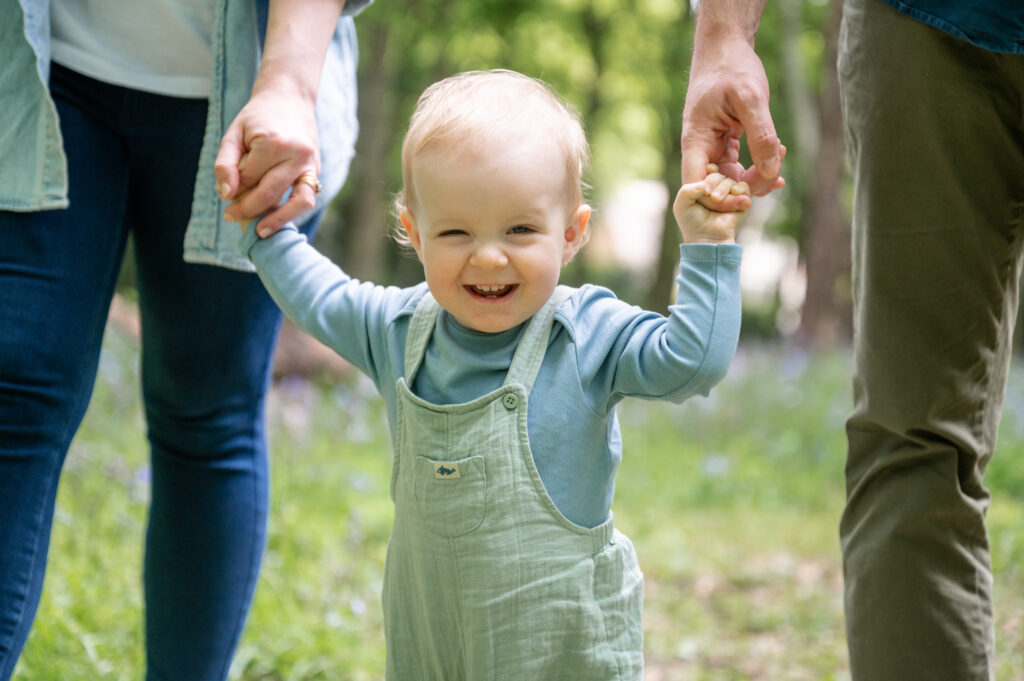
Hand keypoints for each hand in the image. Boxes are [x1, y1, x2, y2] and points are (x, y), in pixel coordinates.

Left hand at [214, 88, 319, 236]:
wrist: (289, 98)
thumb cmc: (257, 116)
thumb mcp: (233, 133)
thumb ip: (225, 164)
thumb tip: (226, 195)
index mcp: (273, 142)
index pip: (248, 178)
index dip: (234, 189)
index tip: (225, 197)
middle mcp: (296, 155)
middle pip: (269, 193)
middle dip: (247, 209)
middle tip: (230, 216)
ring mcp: (310, 164)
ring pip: (297, 202)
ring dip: (277, 220)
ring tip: (260, 231)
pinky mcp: (316, 170)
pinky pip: (307, 198)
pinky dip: (292, 212)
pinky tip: (276, 219)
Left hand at [673, 164, 749, 243]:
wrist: (707, 239)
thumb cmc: (692, 223)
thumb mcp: (681, 205)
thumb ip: (687, 189)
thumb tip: (707, 182)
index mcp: (703, 186)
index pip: (708, 169)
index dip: (707, 172)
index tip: (703, 185)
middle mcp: (717, 188)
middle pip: (719, 174)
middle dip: (713, 182)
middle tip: (710, 197)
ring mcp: (730, 194)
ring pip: (731, 180)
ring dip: (724, 189)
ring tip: (717, 201)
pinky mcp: (742, 201)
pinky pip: (744, 188)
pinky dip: (738, 191)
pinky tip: (733, 199)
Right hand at [681, 20, 784, 212]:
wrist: (726, 46)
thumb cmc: (732, 67)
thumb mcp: (751, 98)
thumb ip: (762, 136)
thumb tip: (772, 172)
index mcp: (696, 140)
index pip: (697, 184)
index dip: (716, 200)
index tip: (744, 201)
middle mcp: (700, 147)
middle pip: (716, 185)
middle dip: (743, 190)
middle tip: (775, 180)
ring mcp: (712, 145)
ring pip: (729, 177)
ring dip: (752, 180)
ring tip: (779, 171)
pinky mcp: (724, 140)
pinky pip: (737, 165)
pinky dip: (755, 168)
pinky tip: (775, 167)